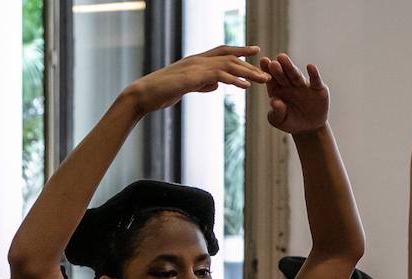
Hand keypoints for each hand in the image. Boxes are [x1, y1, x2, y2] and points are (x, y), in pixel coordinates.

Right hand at [125, 45, 268, 115]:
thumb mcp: (185, 88)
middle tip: (268, 68)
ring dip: (247, 72)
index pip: (222, 52)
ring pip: (227, 65)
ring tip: (263, 80)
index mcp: (196, 61)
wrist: (144, 95)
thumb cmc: (161, 93)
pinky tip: (245, 86)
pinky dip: (233, 80)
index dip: (239, 51)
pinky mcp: (192, 77)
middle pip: (229, 57)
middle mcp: (197, 60)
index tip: (255, 52)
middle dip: (250, 62)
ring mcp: (195, 67)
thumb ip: (201, 84)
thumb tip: (216, 85)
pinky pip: (218, 76)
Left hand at [260, 53, 328, 134]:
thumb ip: (277, 112)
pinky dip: (314, 74)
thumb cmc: (290, 122)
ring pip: (296, 75)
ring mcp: (303, 85)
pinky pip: (315, 80)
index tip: (263, 61)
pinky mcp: (318, 88)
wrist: (308, 128)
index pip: (271, 79)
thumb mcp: (280, 121)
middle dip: (278, 68)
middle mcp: (289, 85)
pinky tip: (310, 66)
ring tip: (283, 58)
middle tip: (273, 62)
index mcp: (278, 90)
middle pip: (283, 75)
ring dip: (290, 67)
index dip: (267, 70)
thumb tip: (273, 101)